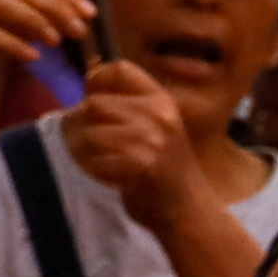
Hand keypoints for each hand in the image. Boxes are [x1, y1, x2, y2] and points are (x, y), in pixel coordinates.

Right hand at [0, 0, 89, 99]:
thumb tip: (66, 24)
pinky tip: (32, 57)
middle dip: (58, 7)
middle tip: (81, 29)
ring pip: (7, 4)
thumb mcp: (3, 33)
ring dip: (37, 21)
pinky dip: (13, 44)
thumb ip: (28, 25)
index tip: (91, 12)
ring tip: (58, 40)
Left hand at [57, 62, 210, 225]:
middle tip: (108, 143)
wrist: (187, 207)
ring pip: (91, 133)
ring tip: (115, 160)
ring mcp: (152, 139)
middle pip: (95, 103)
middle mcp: (159, 115)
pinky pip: (96, 159)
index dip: (98, 80)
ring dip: (94, 151)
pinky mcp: (141, 164)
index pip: (120, 68)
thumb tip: (90, 71)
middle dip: (91, 124)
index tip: (96, 98)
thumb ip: (127, 102)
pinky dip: (100, 170)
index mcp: (161, 101)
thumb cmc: (163, 165)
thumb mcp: (154, 125)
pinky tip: (119, 176)